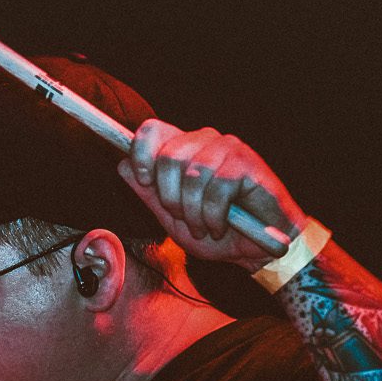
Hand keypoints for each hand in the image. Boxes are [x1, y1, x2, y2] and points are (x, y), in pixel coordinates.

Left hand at [119, 120, 303, 268]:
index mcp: (184, 149)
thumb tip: (121, 165)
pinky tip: (221, 225)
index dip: (140, 154)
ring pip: (191, 175)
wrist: (260, 250)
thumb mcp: (174, 220)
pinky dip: (213, 215)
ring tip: (204, 227)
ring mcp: (227, 149)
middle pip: (167, 156)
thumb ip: (149, 194)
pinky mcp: (246, 162)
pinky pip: (217, 187)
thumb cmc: (219, 232)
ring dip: (193, 212)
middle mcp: (205, 141)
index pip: (152, 131)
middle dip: (170, 198)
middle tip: (184, 218)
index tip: (145, 181)